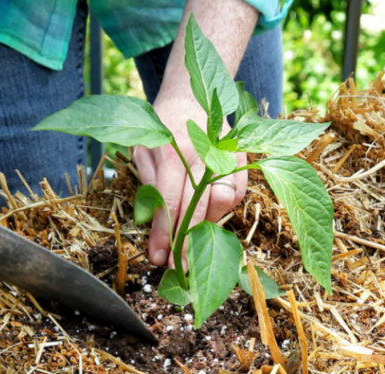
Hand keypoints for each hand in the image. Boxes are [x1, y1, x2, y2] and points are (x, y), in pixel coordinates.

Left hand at [134, 96, 246, 266]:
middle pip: (198, 210)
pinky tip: (207, 207)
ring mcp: (227, 155)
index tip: (159, 258)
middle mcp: (204, 154)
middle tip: (177, 267)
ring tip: (190, 225)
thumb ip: (149, 187)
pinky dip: (222, 207)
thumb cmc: (160, 126)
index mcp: (173, 151)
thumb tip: (155, 227)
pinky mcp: (242, 157)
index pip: (171, 204)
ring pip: (222, 205)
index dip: (165, 236)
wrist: (189, 95)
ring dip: (206, 222)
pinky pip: (237, 195)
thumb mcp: (142, 152)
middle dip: (187, 244)